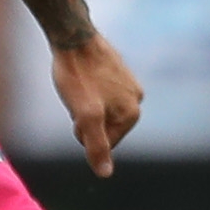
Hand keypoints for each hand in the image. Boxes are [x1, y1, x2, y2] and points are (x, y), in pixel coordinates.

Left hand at [50, 31, 141, 176]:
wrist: (73, 36)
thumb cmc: (77, 76)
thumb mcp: (85, 116)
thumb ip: (97, 146)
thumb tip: (105, 174)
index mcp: (132, 114)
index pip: (103, 144)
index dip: (83, 132)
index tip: (77, 110)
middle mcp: (136, 99)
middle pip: (103, 126)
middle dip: (85, 118)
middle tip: (77, 96)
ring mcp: (128, 83)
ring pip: (100, 109)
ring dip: (85, 103)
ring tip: (78, 85)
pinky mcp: (117, 70)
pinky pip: (99, 92)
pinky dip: (87, 89)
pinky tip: (80, 76)